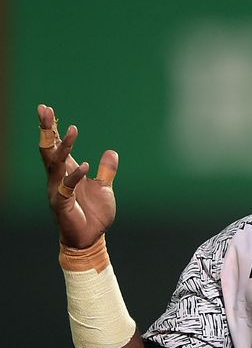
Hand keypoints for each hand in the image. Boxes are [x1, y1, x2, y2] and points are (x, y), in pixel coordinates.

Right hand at [38, 104, 118, 247]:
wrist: (91, 238)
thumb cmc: (94, 214)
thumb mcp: (105, 189)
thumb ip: (106, 171)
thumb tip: (112, 152)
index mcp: (68, 172)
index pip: (57, 146)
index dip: (52, 128)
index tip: (47, 109)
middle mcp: (59, 178)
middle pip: (49, 149)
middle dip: (47, 129)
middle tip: (44, 109)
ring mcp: (58, 191)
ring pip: (55, 164)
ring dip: (64, 147)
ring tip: (72, 130)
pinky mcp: (61, 204)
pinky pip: (66, 188)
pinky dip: (75, 177)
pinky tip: (84, 165)